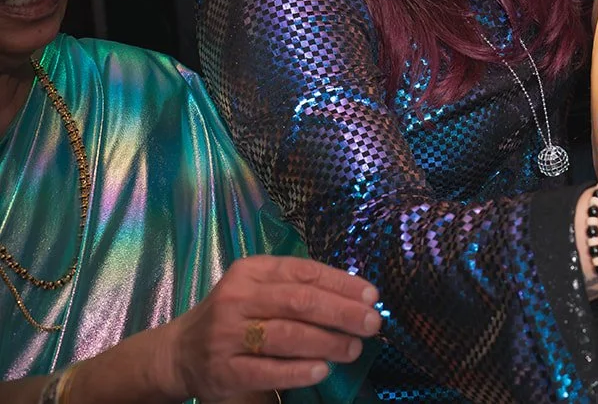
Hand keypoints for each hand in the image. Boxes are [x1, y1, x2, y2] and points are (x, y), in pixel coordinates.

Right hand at [152, 255, 380, 400]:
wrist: (180, 352)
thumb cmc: (235, 316)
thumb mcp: (260, 289)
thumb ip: (299, 288)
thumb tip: (357, 297)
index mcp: (251, 271)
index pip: (305, 272)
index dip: (343, 284)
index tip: (372, 296)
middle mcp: (237, 299)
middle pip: (300, 302)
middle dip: (342, 312)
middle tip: (371, 323)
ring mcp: (227, 336)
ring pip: (287, 336)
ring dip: (327, 342)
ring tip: (353, 348)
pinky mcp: (223, 370)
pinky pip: (267, 370)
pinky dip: (298, 371)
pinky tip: (322, 370)